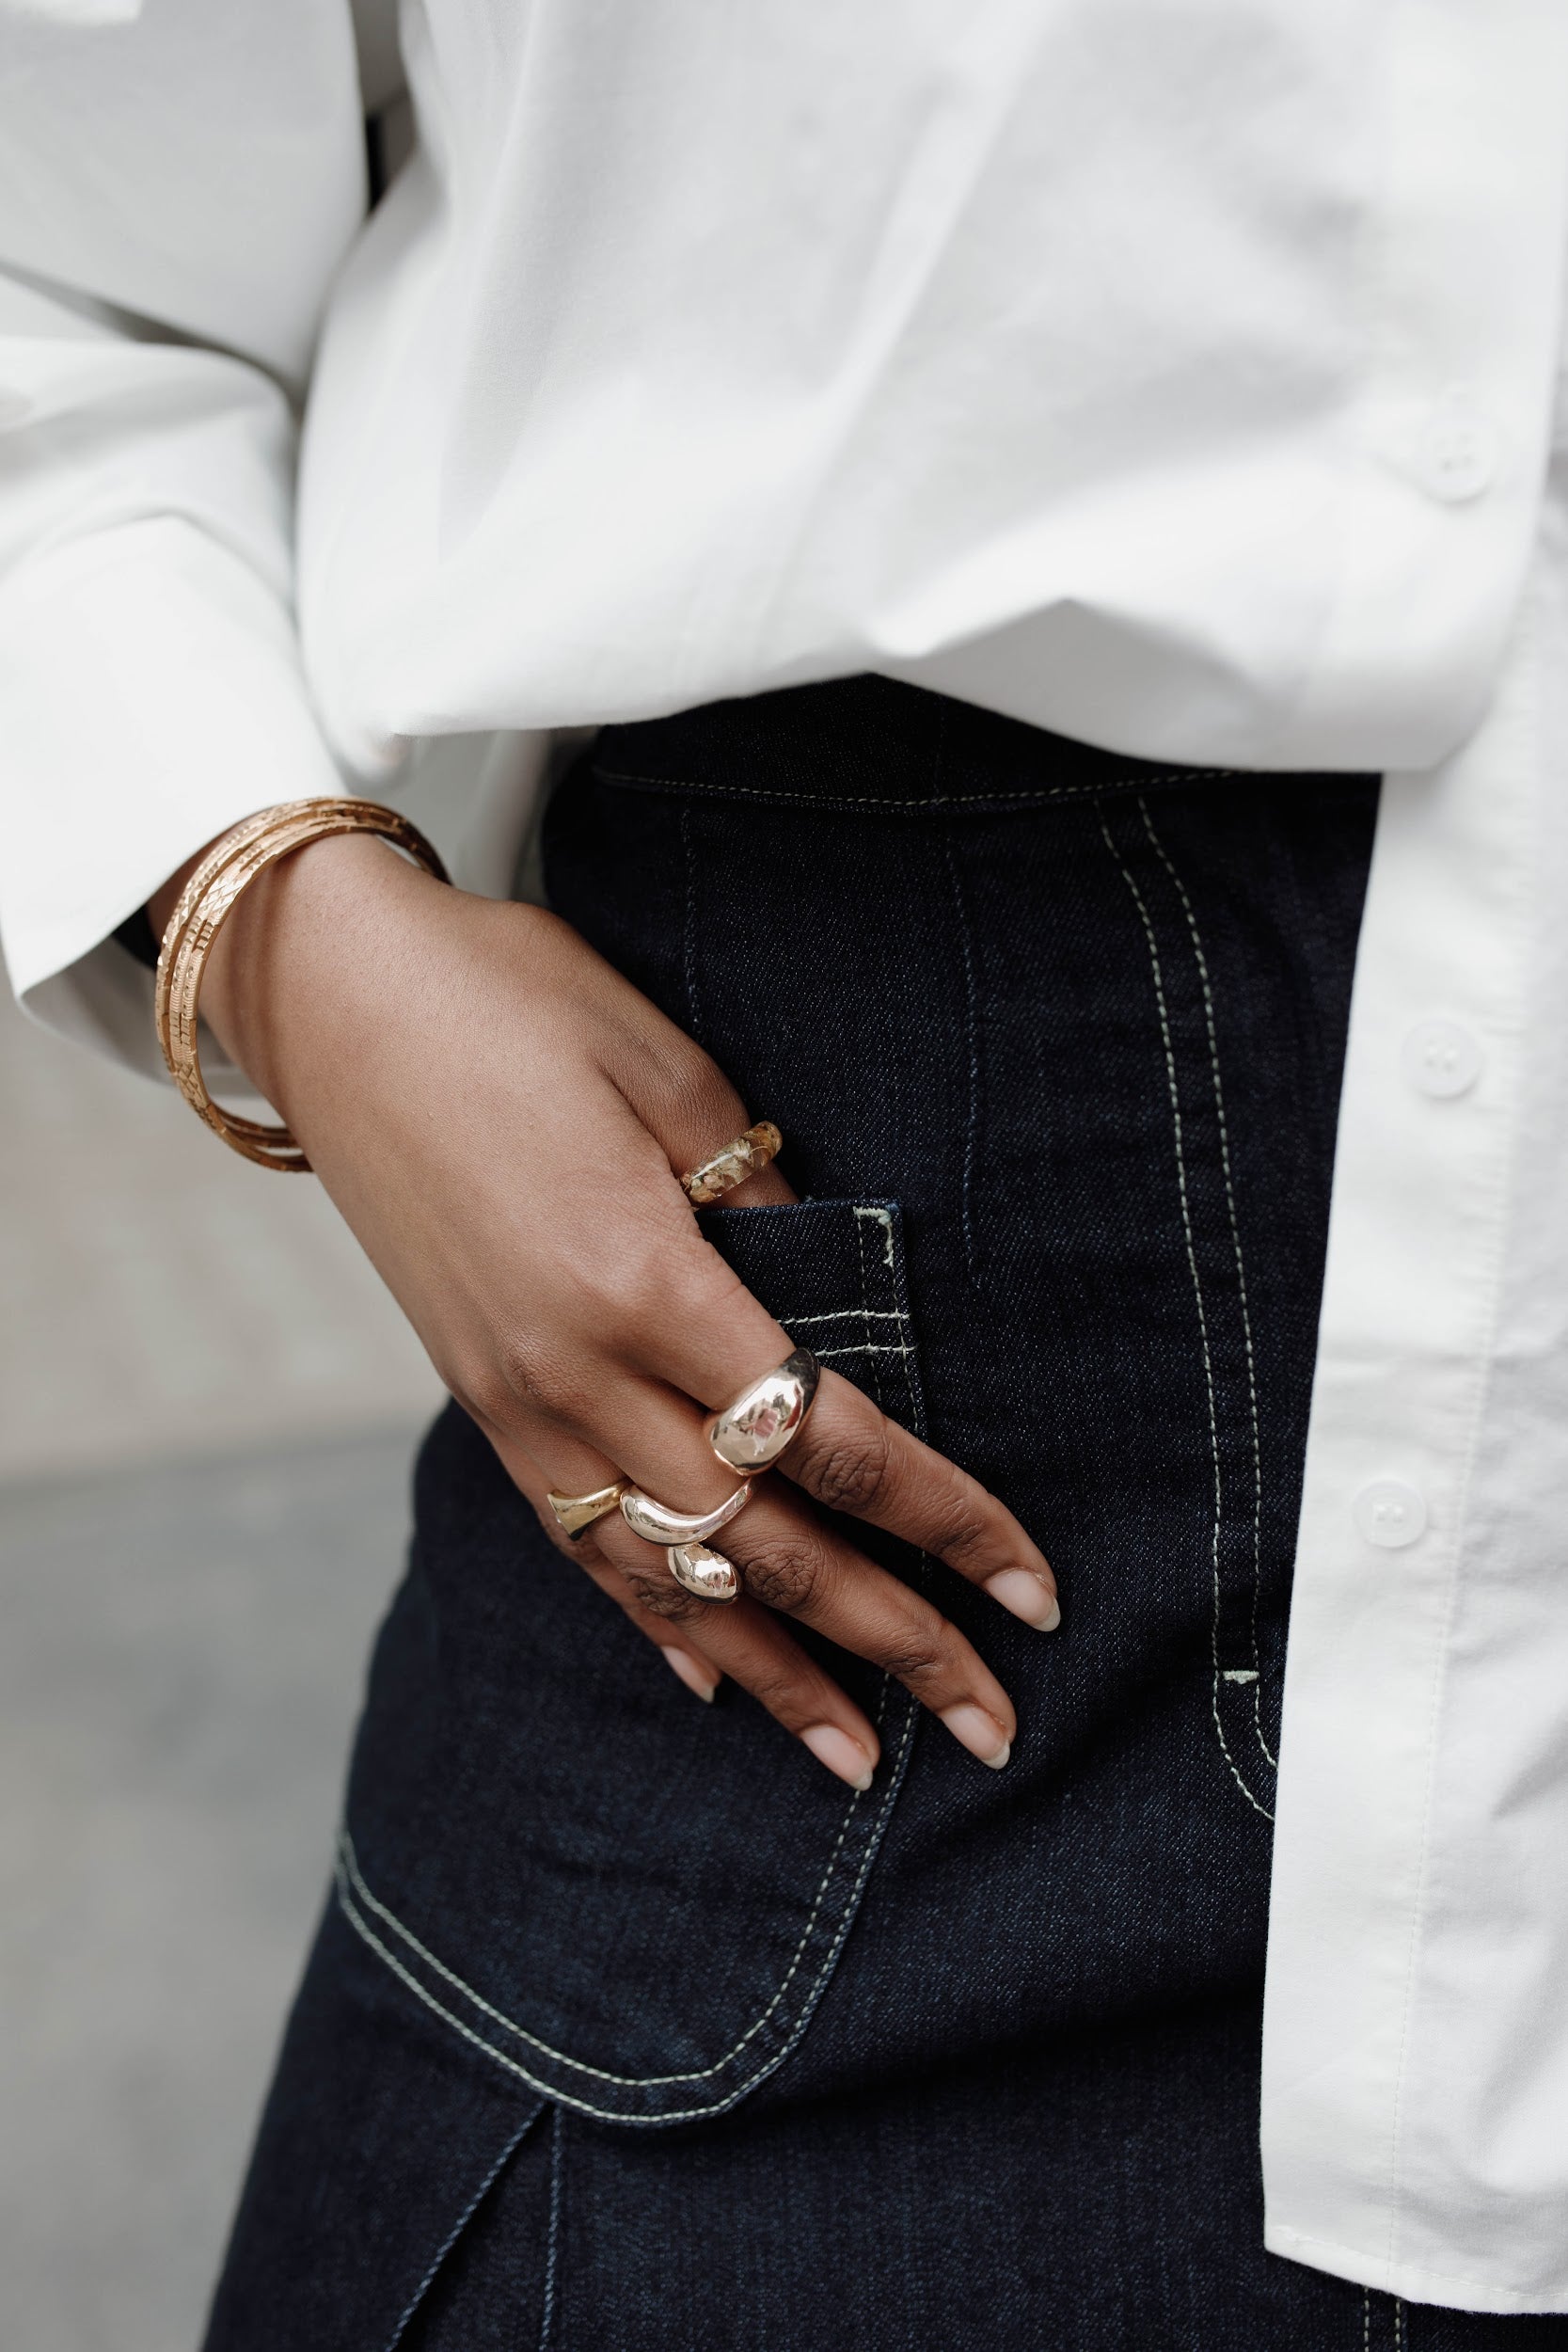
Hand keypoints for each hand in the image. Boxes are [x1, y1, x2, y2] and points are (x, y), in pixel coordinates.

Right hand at [162, 834, 1058, 1789]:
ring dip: (777, 1675)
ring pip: (669, 1577)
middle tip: (994, 1719)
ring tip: (863, 1761)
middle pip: (767, 1542)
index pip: (830, 1441)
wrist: (327, 997)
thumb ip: (762, 1197)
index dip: (943, 1522)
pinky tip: (711, 1681)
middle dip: (892, 1639)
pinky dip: (656, 1622)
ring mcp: (520, 1401)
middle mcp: (579, 1372)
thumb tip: (833, 1301)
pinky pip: (579, 1545)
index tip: (1030, 1589)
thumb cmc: (506, 1000)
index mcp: (645, 1283)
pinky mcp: (481, 1401)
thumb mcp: (666, 1067)